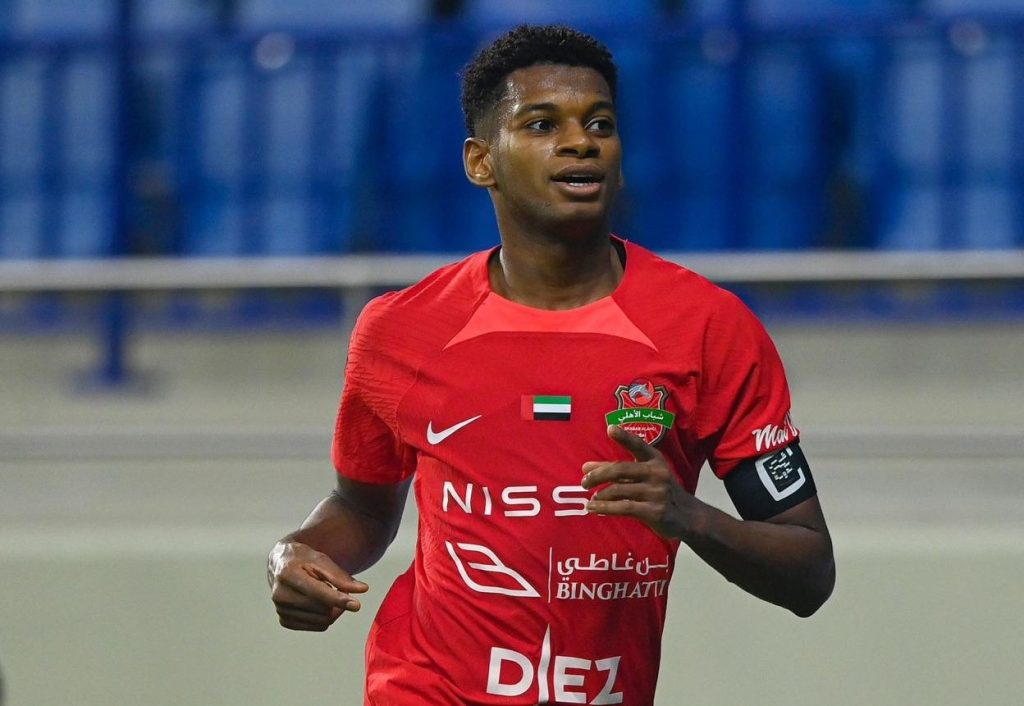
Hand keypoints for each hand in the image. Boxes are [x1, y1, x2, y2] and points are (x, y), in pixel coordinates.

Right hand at [268, 541, 367, 631]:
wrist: (281, 565)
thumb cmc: (302, 559)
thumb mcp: (321, 559)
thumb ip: (340, 576)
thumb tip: (362, 589)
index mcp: (288, 574)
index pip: (318, 592)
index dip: (338, 599)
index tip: (356, 605)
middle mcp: (280, 594)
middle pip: (322, 609)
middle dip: (339, 602)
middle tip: (341, 589)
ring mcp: (281, 610)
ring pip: (321, 620)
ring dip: (334, 610)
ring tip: (328, 594)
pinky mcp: (284, 621)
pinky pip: (316, 626)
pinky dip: (325, 617)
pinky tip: (320, 603)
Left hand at [581, 425, 700, 540]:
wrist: (688, 517)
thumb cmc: (659, 492)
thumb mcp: (642, 476)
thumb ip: (616, 470)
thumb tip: (585, 467)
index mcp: (655, 460)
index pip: (638, 445)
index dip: (625, 437)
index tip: (610, 428)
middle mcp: (657, 473)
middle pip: (620, 469)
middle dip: (598, 475)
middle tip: (584, 482)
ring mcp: (657, 492)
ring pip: (619, 490)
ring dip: (601, 495)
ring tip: (590, 499)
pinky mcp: (655, 511)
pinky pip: (624, 507)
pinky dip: (605, 508)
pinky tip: (593, 508)